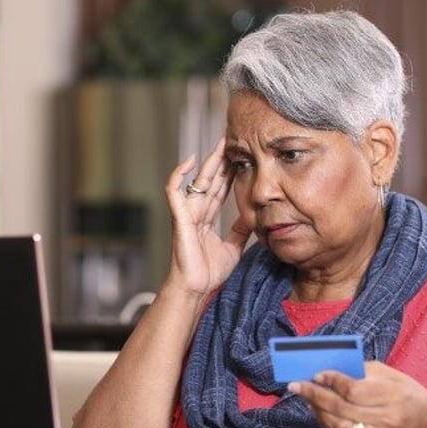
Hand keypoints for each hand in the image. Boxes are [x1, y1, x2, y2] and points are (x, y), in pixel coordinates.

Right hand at [164, 137, 251, 295]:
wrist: (196, 287)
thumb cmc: (208, 272)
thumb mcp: (233, 248)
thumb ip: (240, 232)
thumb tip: (252, 218)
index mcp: (208, 218)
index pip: (221, 189)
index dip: (230, 172)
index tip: (242, 156)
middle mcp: (197, 211)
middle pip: (212, 180)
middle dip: (222, 160)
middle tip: (234, 140)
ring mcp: (187, 213)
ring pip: (198, 180)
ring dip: (209, 162)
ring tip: (221, 143)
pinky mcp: (179, 217)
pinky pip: (174, 191)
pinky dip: (179, 175)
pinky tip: (190, 161)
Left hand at [289, 361, 426, 427]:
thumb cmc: (406, 393)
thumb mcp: (391, 374)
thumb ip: (361, 371)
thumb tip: (328, 369)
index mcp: (394, 396)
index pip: (354, 391)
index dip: (332, 381)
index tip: (316, 374)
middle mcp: (389, 421)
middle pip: (342, 409)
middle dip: (315, 395)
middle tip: (296, 386)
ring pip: (339, 427)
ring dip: (318, 412)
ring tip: (308, 400)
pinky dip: (329, 427)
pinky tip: (322, 415)